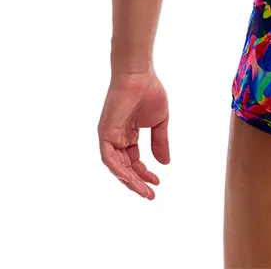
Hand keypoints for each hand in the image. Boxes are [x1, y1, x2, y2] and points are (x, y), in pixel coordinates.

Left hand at [98, 70, 169, 199]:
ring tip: (144, 191)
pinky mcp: (105, 133)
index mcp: (128, 135)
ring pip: (116, 166)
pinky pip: (109, 158)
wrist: (139, 75)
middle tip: (150, 195)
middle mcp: (117, 138)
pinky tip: (130, 178)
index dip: (144, 173)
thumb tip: (165, 164)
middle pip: (125, 167)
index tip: (157, 182)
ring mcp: (110, 136)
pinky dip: (118, 169)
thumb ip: (160, 142)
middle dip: (137, 182)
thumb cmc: (149, 92)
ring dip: (129, 180)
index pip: (134, 161)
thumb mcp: (159, 122)